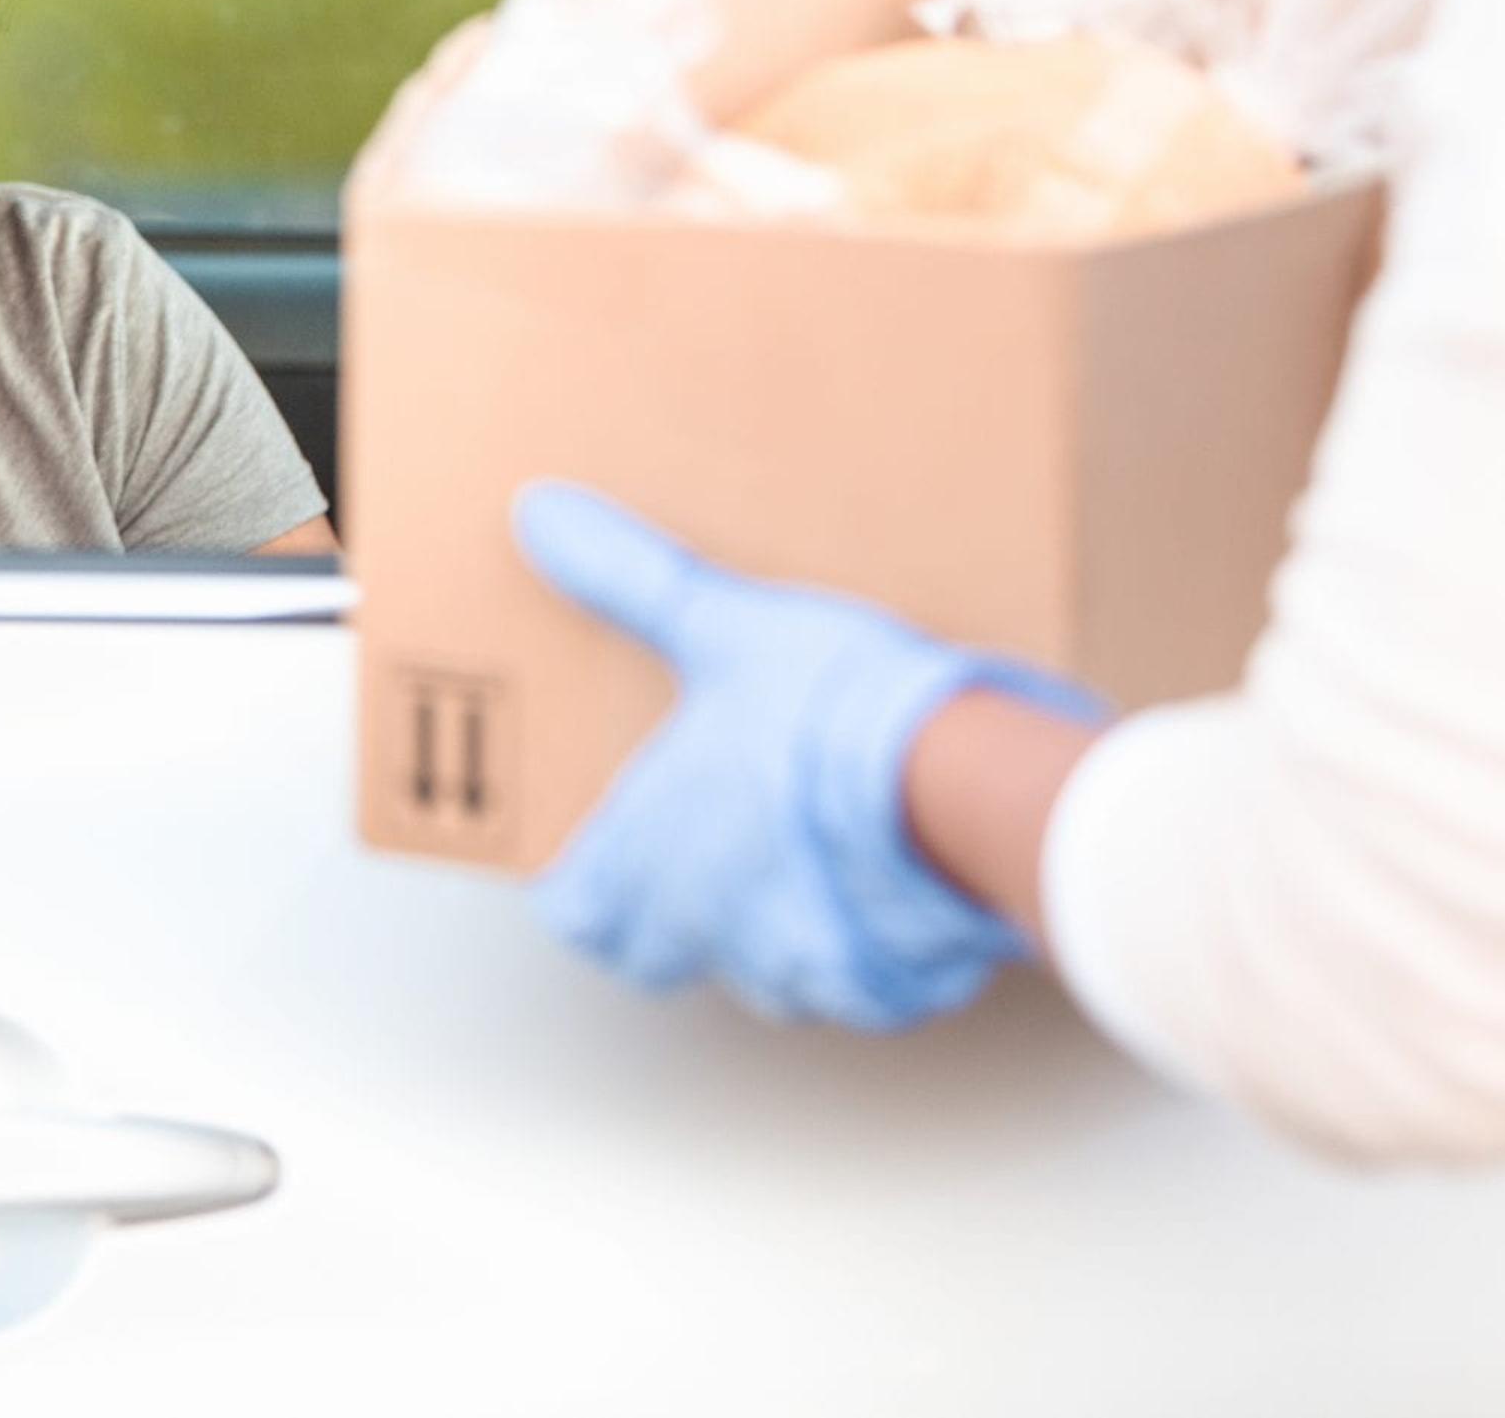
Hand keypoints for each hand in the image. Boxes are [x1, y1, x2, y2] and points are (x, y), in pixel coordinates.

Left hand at [512, 482, 1100, 1030]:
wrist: (961, 776)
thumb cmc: (830, 710)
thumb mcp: (720, 622)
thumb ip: (627, 578)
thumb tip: (543, 516)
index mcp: (650, 850)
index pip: (575, 915)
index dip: (577, 892)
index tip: (593, 860)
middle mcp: (707, 924)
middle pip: (651, 959)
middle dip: (661, 922)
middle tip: (689, 863)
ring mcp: (793, 963)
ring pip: (754, 976)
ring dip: (763, 935)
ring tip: (794, 869)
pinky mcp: (879, 986)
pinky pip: (853, 989)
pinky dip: (856, 953)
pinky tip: (880, 898)